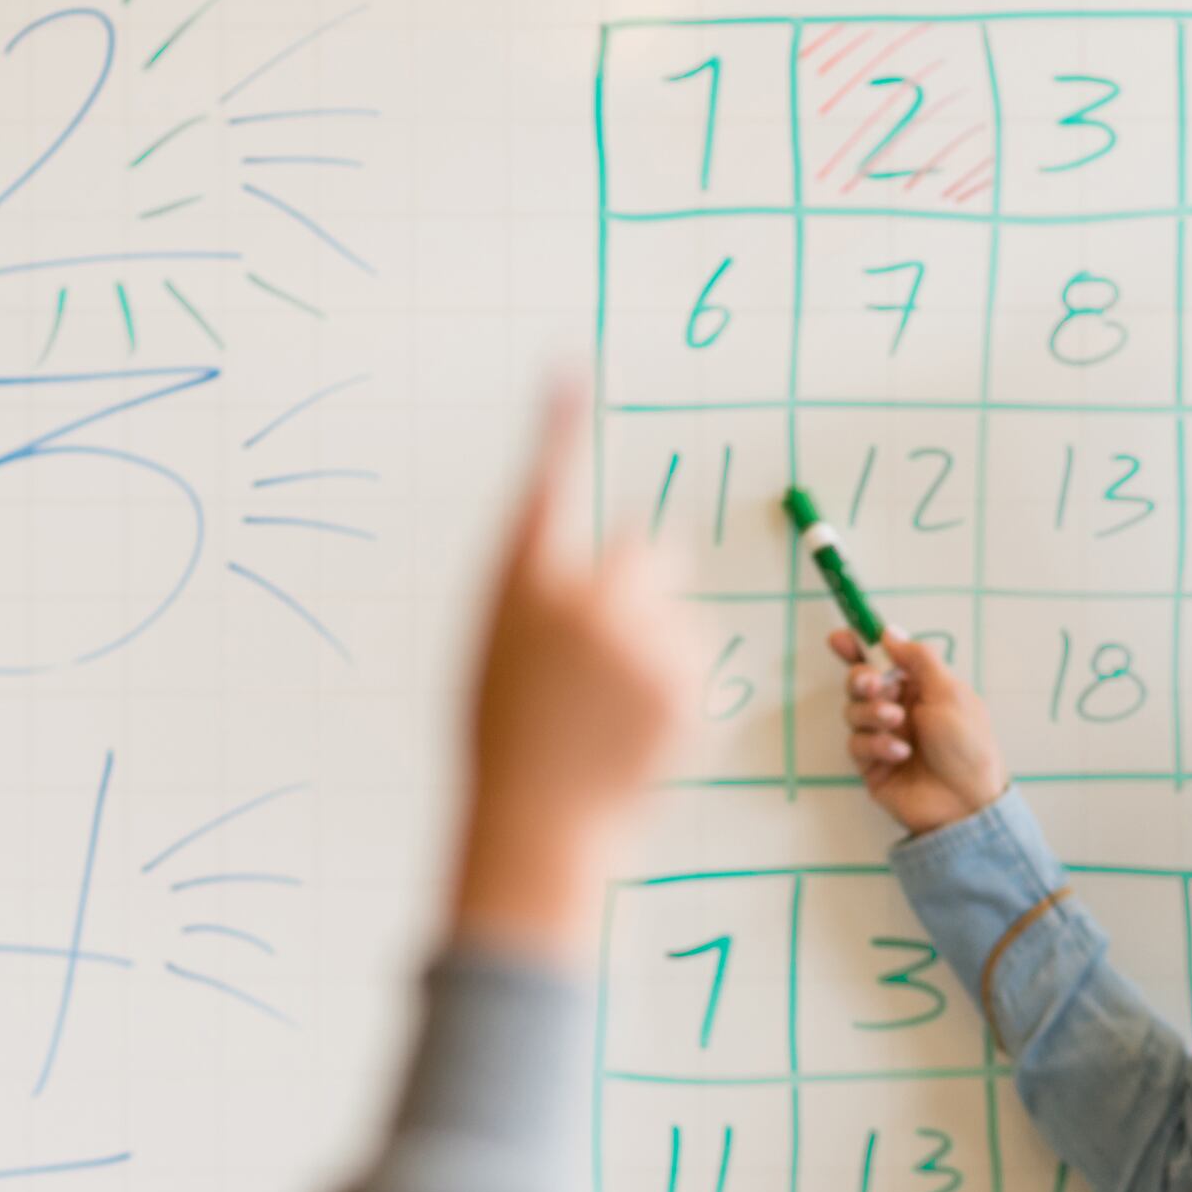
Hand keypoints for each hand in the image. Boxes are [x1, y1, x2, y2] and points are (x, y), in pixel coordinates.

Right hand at [448, 386, 691, 955]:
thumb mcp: (497, 651)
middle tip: (612, 637)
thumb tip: (579, 561)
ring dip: (656, 642)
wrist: (537, 822)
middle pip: (646, 546)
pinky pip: (694, 659)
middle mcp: (580, 600)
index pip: (542, 487)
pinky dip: (674, 685)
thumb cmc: (507, 738)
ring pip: (675, 611)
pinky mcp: (683, 682)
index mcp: (519, 588)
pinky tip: (633, 727)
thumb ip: (537, 593)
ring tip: (609, 706)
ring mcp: (638, 641)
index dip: (557, 426)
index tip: (569, 369)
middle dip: (641, 578)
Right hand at [837, 626, 1010, 835]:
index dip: (858, 648)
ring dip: (872, 713)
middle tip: (874, 686)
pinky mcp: (872, 766)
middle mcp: (899, 709)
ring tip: (897, 723)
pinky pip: (857, 745)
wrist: (967, 802)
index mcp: (920, 688)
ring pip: (853, 712)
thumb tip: (889, 632)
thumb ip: (917, 659)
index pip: (882, 661)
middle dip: (861, 680)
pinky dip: (877, 745)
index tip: (839, 638)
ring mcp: (884, 737)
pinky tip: (900, 753)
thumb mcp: (949, 691)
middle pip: (859, 683)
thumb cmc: (968, 746)